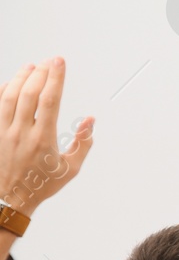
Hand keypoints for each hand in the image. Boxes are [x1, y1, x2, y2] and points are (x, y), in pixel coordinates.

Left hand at [0, 58, 93, 215]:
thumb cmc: (41, 183)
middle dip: (41, 73)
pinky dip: (4, 90)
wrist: (11, 197)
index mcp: (43, 139)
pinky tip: (12, 83)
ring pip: (10, 96)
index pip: (50, 100)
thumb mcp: (71, 168)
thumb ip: (83, 143)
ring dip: (21, 77)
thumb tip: (89, 121)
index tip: (60, 63)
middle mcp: (22, 132)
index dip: (55, 78)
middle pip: (29, 93)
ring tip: (31, 66)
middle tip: (49, 62)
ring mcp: (5, 131)